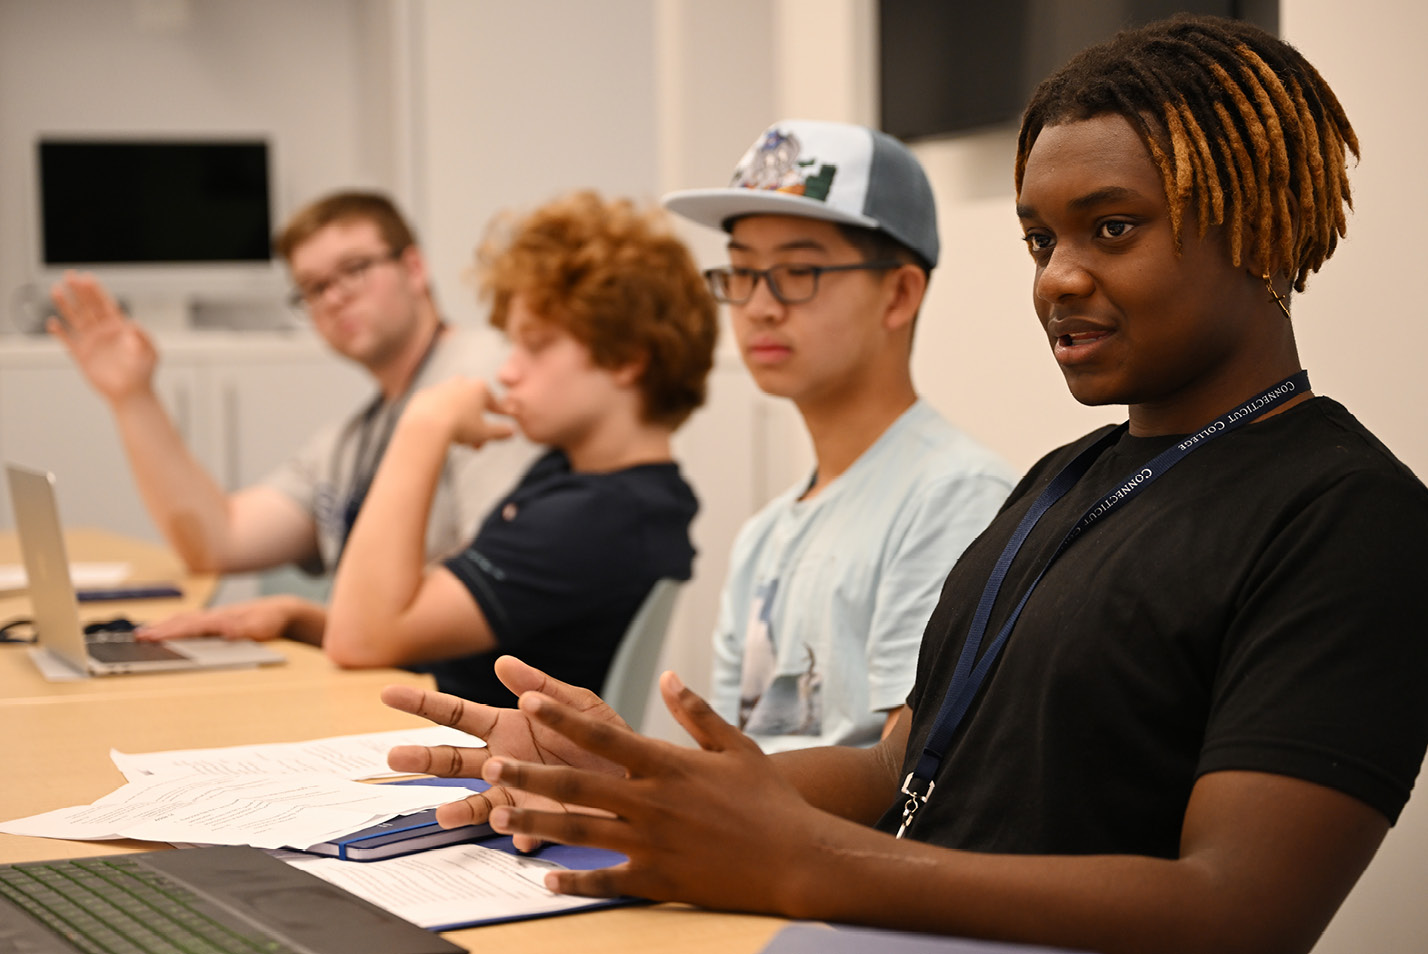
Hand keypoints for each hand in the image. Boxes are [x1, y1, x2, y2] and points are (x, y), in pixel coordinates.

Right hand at [47, 272, 158, 403]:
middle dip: (79, 291)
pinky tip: (53, 322)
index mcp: (119, 327)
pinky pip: (67, 341)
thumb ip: (142, 336)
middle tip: (69, 275)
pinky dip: (59, 332)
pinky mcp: (81, 356)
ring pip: (75, 319)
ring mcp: (91, 342)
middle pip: (88, 306)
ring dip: (65, 305)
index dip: (96, 291)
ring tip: (56, 290)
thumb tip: (133, 323)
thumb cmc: (144, 373)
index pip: (105, 304)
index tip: (86, 277)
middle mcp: (103, 331)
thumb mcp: (150, 352)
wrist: (132, 393)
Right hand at [135, 596, 306, 642]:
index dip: (169, 633)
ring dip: (163, 626)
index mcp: (220, 619)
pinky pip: (189, 622)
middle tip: (137, 637)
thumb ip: (243, 631)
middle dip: (158, 630)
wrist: (280, 609)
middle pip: (181, 622)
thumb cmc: (269, 620)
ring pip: (183, 620)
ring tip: (143, 634)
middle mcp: (213, 616)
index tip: (150, 638)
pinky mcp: (214, 621)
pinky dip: (173, 625)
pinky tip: (165, 629)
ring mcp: (213, 617)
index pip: (190, 627)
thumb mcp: (261, 628)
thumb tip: (227, 632)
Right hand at [382, 656, 628, 850]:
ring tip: (444, 814)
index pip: (456, 713)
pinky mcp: (536, 821)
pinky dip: (517, 835)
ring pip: (475, 801)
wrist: (636, 777)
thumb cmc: (604, 738)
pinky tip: (519, 839)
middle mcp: (503, 761)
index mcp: (508, 726)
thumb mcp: (578, 704)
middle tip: (393, 757)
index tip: (388, 694)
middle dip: (422, 758)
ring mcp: (515, 794)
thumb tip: (503, 662)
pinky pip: (520, 830)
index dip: (422, 704)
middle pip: (452, 759)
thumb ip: (542, 686)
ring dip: (458, 808)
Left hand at [405, 377, 515, 449]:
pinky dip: (440, 417)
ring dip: (459, 420)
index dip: (501, 414)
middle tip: (476, 445)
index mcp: (480, 388)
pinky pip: (436, 408)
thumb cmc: (459, 428)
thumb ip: (501, 432)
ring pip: (455, 405)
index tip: (506, 419)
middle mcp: (461, 383)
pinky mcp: (423, 395)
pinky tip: (441, 430)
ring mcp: (441, 387)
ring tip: (459, 440)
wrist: (425, 426)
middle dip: (477, 424)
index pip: (494, 404)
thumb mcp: (485, 433)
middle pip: (473, 405)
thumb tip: (512, 432)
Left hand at [476, 670, 837, 912]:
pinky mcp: (659, 879)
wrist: (797, 857)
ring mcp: (652, 843)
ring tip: (500, 815)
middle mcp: (651, 802)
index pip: (602, 734)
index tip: (528, 698)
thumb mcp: (736, 746)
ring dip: (536, 823)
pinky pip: (607, 880)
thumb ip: (696, 712)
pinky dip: (575, 880)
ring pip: (580, 832)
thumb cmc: (770, 799)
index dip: (561, 716)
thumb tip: (668, 678)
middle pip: (577, 784)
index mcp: (667, 764)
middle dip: (530, 772)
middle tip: (491, 762)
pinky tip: (547, 878)